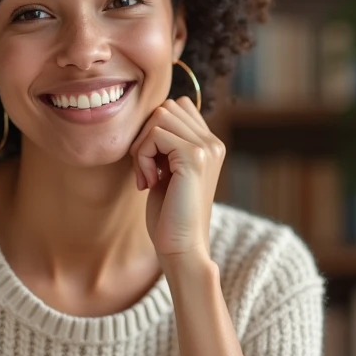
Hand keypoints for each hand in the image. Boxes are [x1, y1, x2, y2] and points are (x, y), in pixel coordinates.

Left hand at [129, 96, 225, 261]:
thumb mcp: (168, 171)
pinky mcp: (193, 157)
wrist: (182, 249)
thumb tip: (150, 118)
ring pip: (159, 116)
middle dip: (145, 135)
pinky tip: (148, 183)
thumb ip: (166, 144)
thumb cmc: (169, 216)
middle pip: (166, 107)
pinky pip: (155, 135)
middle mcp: (213, 142)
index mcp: (209, 144)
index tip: (151, 163)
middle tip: (146, 170)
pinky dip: (142, 157)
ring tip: (147, 176)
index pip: (177, 107)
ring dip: (142, 146)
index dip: (154, 130)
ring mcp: (206, 148)